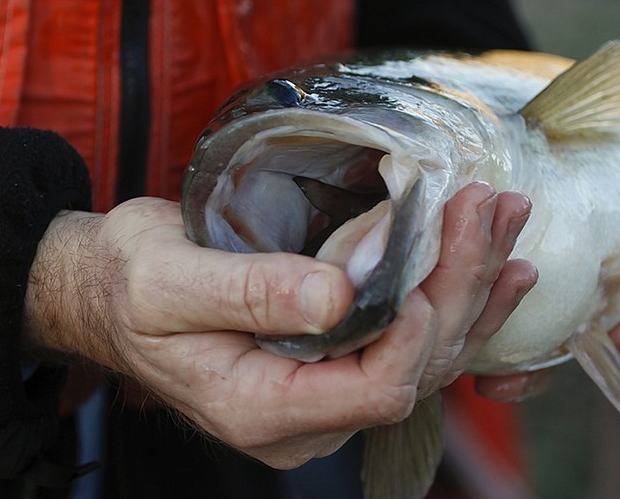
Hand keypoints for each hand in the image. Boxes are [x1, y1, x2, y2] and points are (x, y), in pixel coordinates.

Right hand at [23, 182, 534, 467]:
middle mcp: (311, 411)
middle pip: (416, 366)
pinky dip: (460, 299)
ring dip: (473, 284)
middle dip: (460, 285)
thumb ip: (249, 292)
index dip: (411, 336)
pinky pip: (416, 340)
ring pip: (429, 353)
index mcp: (263, 407)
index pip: (371, 391)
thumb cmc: (127, 285)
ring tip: (507, 220)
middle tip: (488, 207)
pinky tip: (502, 267)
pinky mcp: (340, 355)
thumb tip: (336, 294)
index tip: (426, 264)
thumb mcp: (168, 284)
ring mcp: (330, 386)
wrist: (112, 291)